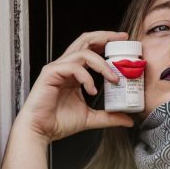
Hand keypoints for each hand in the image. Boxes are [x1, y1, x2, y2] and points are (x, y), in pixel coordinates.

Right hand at [12, 31, 135, 142]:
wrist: (40, 131)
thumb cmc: (58, 122)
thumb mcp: (91, 118)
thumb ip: (109, 116)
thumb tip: (129, 120)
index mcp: (74, 72)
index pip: (91, 49)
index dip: (107, 42)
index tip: (124, 42)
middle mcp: (66, 66)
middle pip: (85, 40)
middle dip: (106, 37)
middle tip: (122, 39)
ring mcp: (57, 68)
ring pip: (83, 52)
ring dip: (102, 64)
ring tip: (113, 78)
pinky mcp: (51, 74)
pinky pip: (73, 67)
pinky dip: (86, 77)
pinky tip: (92, 91)